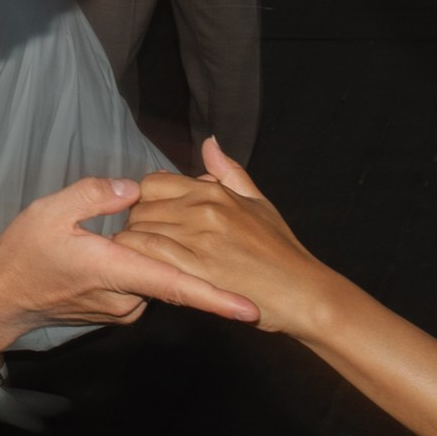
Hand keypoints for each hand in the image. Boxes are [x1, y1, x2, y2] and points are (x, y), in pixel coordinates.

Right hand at [0, 175, 257, 334]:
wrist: (1, 297)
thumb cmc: (23, 255)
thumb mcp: (50, 212)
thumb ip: (95, 195)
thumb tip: (133, 188)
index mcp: (116, 273)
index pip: (177, 287)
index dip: (217, 299)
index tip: (251, 311)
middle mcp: (127, 298)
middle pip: (170, 270)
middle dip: (177, 247)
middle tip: (152, 224)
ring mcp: (123, 309)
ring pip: (156, 274)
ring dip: (154, 254)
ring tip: (114, 235)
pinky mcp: (118, 310)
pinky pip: (142, 282)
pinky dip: (142, 263)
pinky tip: (116, 246)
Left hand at [113, 140, 334, 336]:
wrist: (302, 292)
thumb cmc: (280, 250)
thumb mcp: (258, 202)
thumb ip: (229, 172)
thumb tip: (210, 143)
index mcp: (214, 191)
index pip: (153, 183)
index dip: (145, 201)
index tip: (151, 219)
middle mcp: (202, 209)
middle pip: (141, 206)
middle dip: (136, 223)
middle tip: (143, 243)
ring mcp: (199, 238)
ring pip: (140, 228)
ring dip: (134, 243)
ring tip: (141, 258)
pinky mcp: (195, 270)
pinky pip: (149, 253)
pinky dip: (137, 257)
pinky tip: (139, 267)